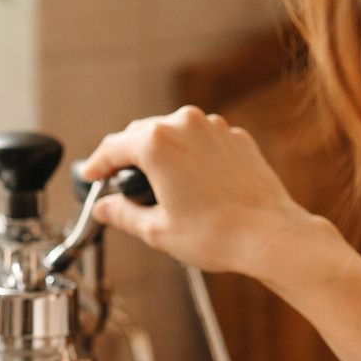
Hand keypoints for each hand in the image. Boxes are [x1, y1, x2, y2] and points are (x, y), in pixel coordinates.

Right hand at [79, 106, 310, 279]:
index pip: (113, 148)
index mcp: (157, 143)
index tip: (90, 177)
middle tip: (120, 184)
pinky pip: (204, 143)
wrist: (270, 235)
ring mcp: (215, 129)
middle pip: (142, 135)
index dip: (96, 165)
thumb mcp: (156, 230)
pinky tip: (195, 186)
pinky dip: (192, 157)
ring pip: (175, 134)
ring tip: (160, 187)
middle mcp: (185, 125)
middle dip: (128, 157)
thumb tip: (103, 207)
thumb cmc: (215, 234)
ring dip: (162, 154)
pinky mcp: (237, 140)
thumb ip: (122, 213)